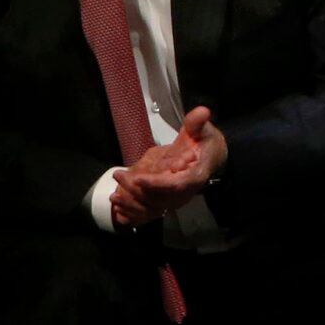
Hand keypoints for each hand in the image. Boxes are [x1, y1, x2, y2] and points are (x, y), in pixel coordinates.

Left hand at [113, 107, 226, 226]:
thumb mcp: (203, 130)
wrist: (210, 158)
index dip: (157, 184)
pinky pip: (149, 212)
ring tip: (114, 194)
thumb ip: (198, 123)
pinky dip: (133, 212)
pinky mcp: (167, 201)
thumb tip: (202, 112)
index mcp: (195, 175)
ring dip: (132, 203)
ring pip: (152, 207)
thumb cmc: (205, 144)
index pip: (176, 184)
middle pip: (160, 198)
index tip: (138, 177)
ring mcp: (176, 199)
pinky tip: (120, 204)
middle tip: (119, 175)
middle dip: (137, 190)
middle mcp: (186, 191)